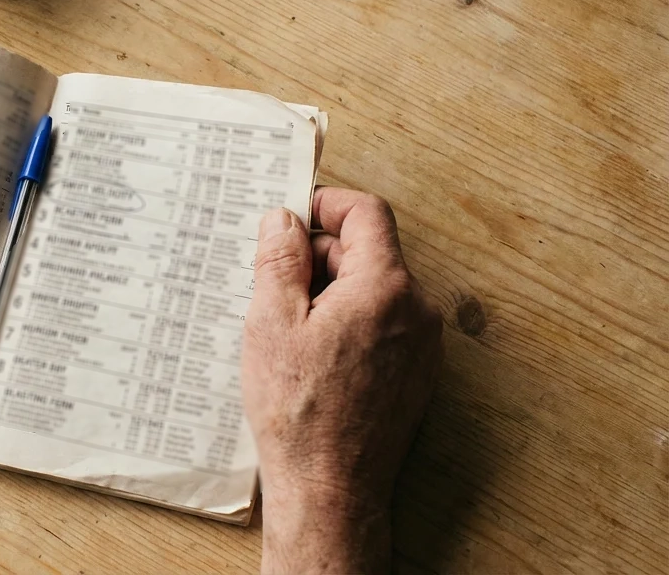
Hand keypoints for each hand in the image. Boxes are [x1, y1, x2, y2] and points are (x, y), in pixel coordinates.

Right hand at [243, 188, 442, 573]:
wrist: (331, 489)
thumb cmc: (299, 412)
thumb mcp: (272, 322)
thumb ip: (281, 260)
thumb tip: (284, 220)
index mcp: (385, 287)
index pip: (367, 213)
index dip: (326, 205)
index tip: (293, 218)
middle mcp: (417, 310)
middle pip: (369, 252)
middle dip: (320, 257)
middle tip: (273, 285)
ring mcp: (422, 345)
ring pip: (374, 291)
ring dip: (331, 294)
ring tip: (288, 331)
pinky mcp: (416, 374)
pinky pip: (382, 325)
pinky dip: (348, 324)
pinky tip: (311, 357)